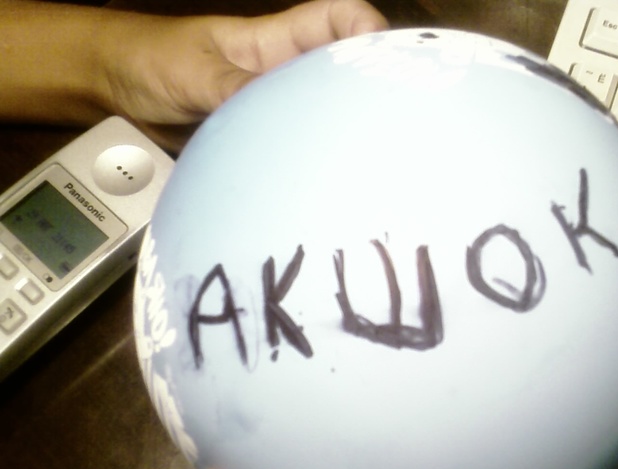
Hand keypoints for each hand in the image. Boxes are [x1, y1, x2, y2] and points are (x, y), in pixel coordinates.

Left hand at [100, 0, 387, 148]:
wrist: (113, 91)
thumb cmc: (151, 59)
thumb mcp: (195, 73)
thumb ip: (236, 91)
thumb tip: (278, 118)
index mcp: (276, 41)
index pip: (339, 19)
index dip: (369, 30)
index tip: (388, 60)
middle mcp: (284, 74)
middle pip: (343, 73)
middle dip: (369, 93)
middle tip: (391, 128)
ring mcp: (272, 110)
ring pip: (321, 117)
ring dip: (340, 136)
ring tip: (364, 164)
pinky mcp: (257, 141)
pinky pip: (291, 151)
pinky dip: (307, 166)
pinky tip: (319, 186)